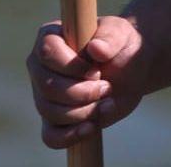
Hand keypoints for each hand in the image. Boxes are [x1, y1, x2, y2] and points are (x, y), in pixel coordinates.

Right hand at [26, 16, 147, 148]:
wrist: (130, 68)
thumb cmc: (121, 45)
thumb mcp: (121, 33)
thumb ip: (110, 37)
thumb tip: (95, 48)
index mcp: (50, 38)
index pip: (47, 52)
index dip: (72, 65)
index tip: (96, 69)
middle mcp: (40, 68)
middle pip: (48, 88)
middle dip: (82, 92)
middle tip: (107, 86)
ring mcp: (44, 95)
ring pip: (51, 112)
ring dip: (85, 111)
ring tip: (109, 101)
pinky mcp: (55, 119)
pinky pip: (51, 136)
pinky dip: (71, 135)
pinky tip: (91, 127)